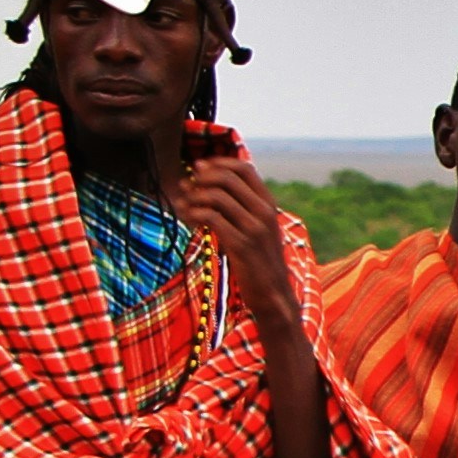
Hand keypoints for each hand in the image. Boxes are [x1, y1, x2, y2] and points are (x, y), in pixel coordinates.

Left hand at [176, 154, 295, 308]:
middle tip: (186, 187)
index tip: (200, 168)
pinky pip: (211, 218)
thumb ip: (243, 208)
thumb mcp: (258, 229)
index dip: (219, 163)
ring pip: (216, 196)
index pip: (244, 168)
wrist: (274, 294)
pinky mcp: (241, 245)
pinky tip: (189, 219)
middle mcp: (264, 212)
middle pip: (227, 178)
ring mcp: (254, 229)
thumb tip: (212, 187)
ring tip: (184, 204)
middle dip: (201, 178)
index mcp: (268, 204)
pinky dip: (194, 214)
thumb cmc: (259, 261)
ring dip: (194, 197)